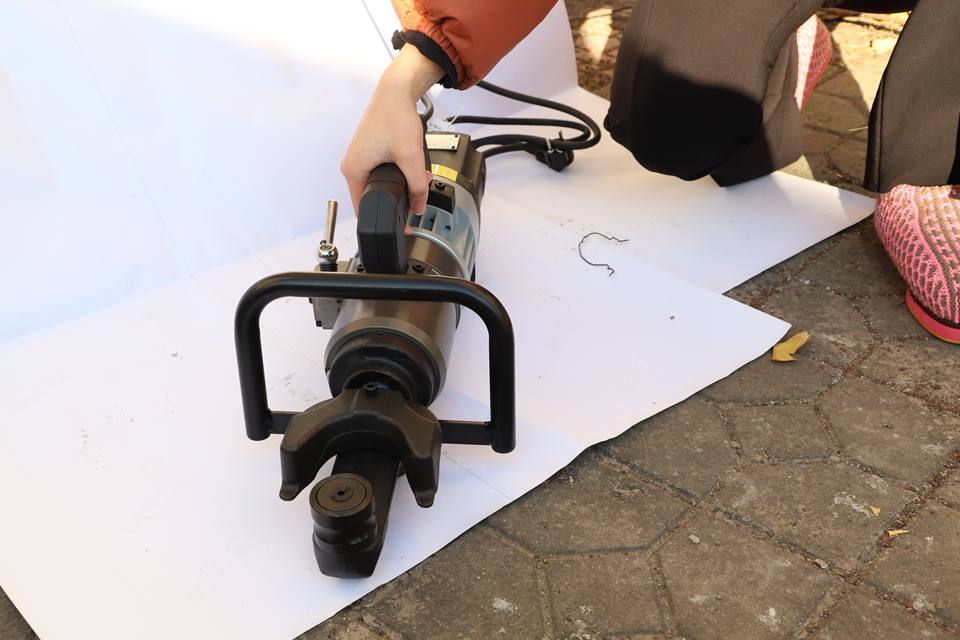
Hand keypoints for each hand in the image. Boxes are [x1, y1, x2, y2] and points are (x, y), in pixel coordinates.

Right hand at [341, 45, 443, 214]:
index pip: (363, 208)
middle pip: (373, 195)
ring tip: (416, 176)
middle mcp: (352, 164)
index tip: (399, 224)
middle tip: (415, 195)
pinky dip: (396, 171)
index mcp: (354, 171)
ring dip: (399, 183)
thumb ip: (417, 187)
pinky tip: (409, 164)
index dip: (383, 218)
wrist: (396, 90)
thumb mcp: (410, 158)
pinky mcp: (368, 149)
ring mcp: (359, 156)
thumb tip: (419, 207)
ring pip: (379, 181)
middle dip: (397, 198)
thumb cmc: (394, 117)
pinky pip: (380, 169)